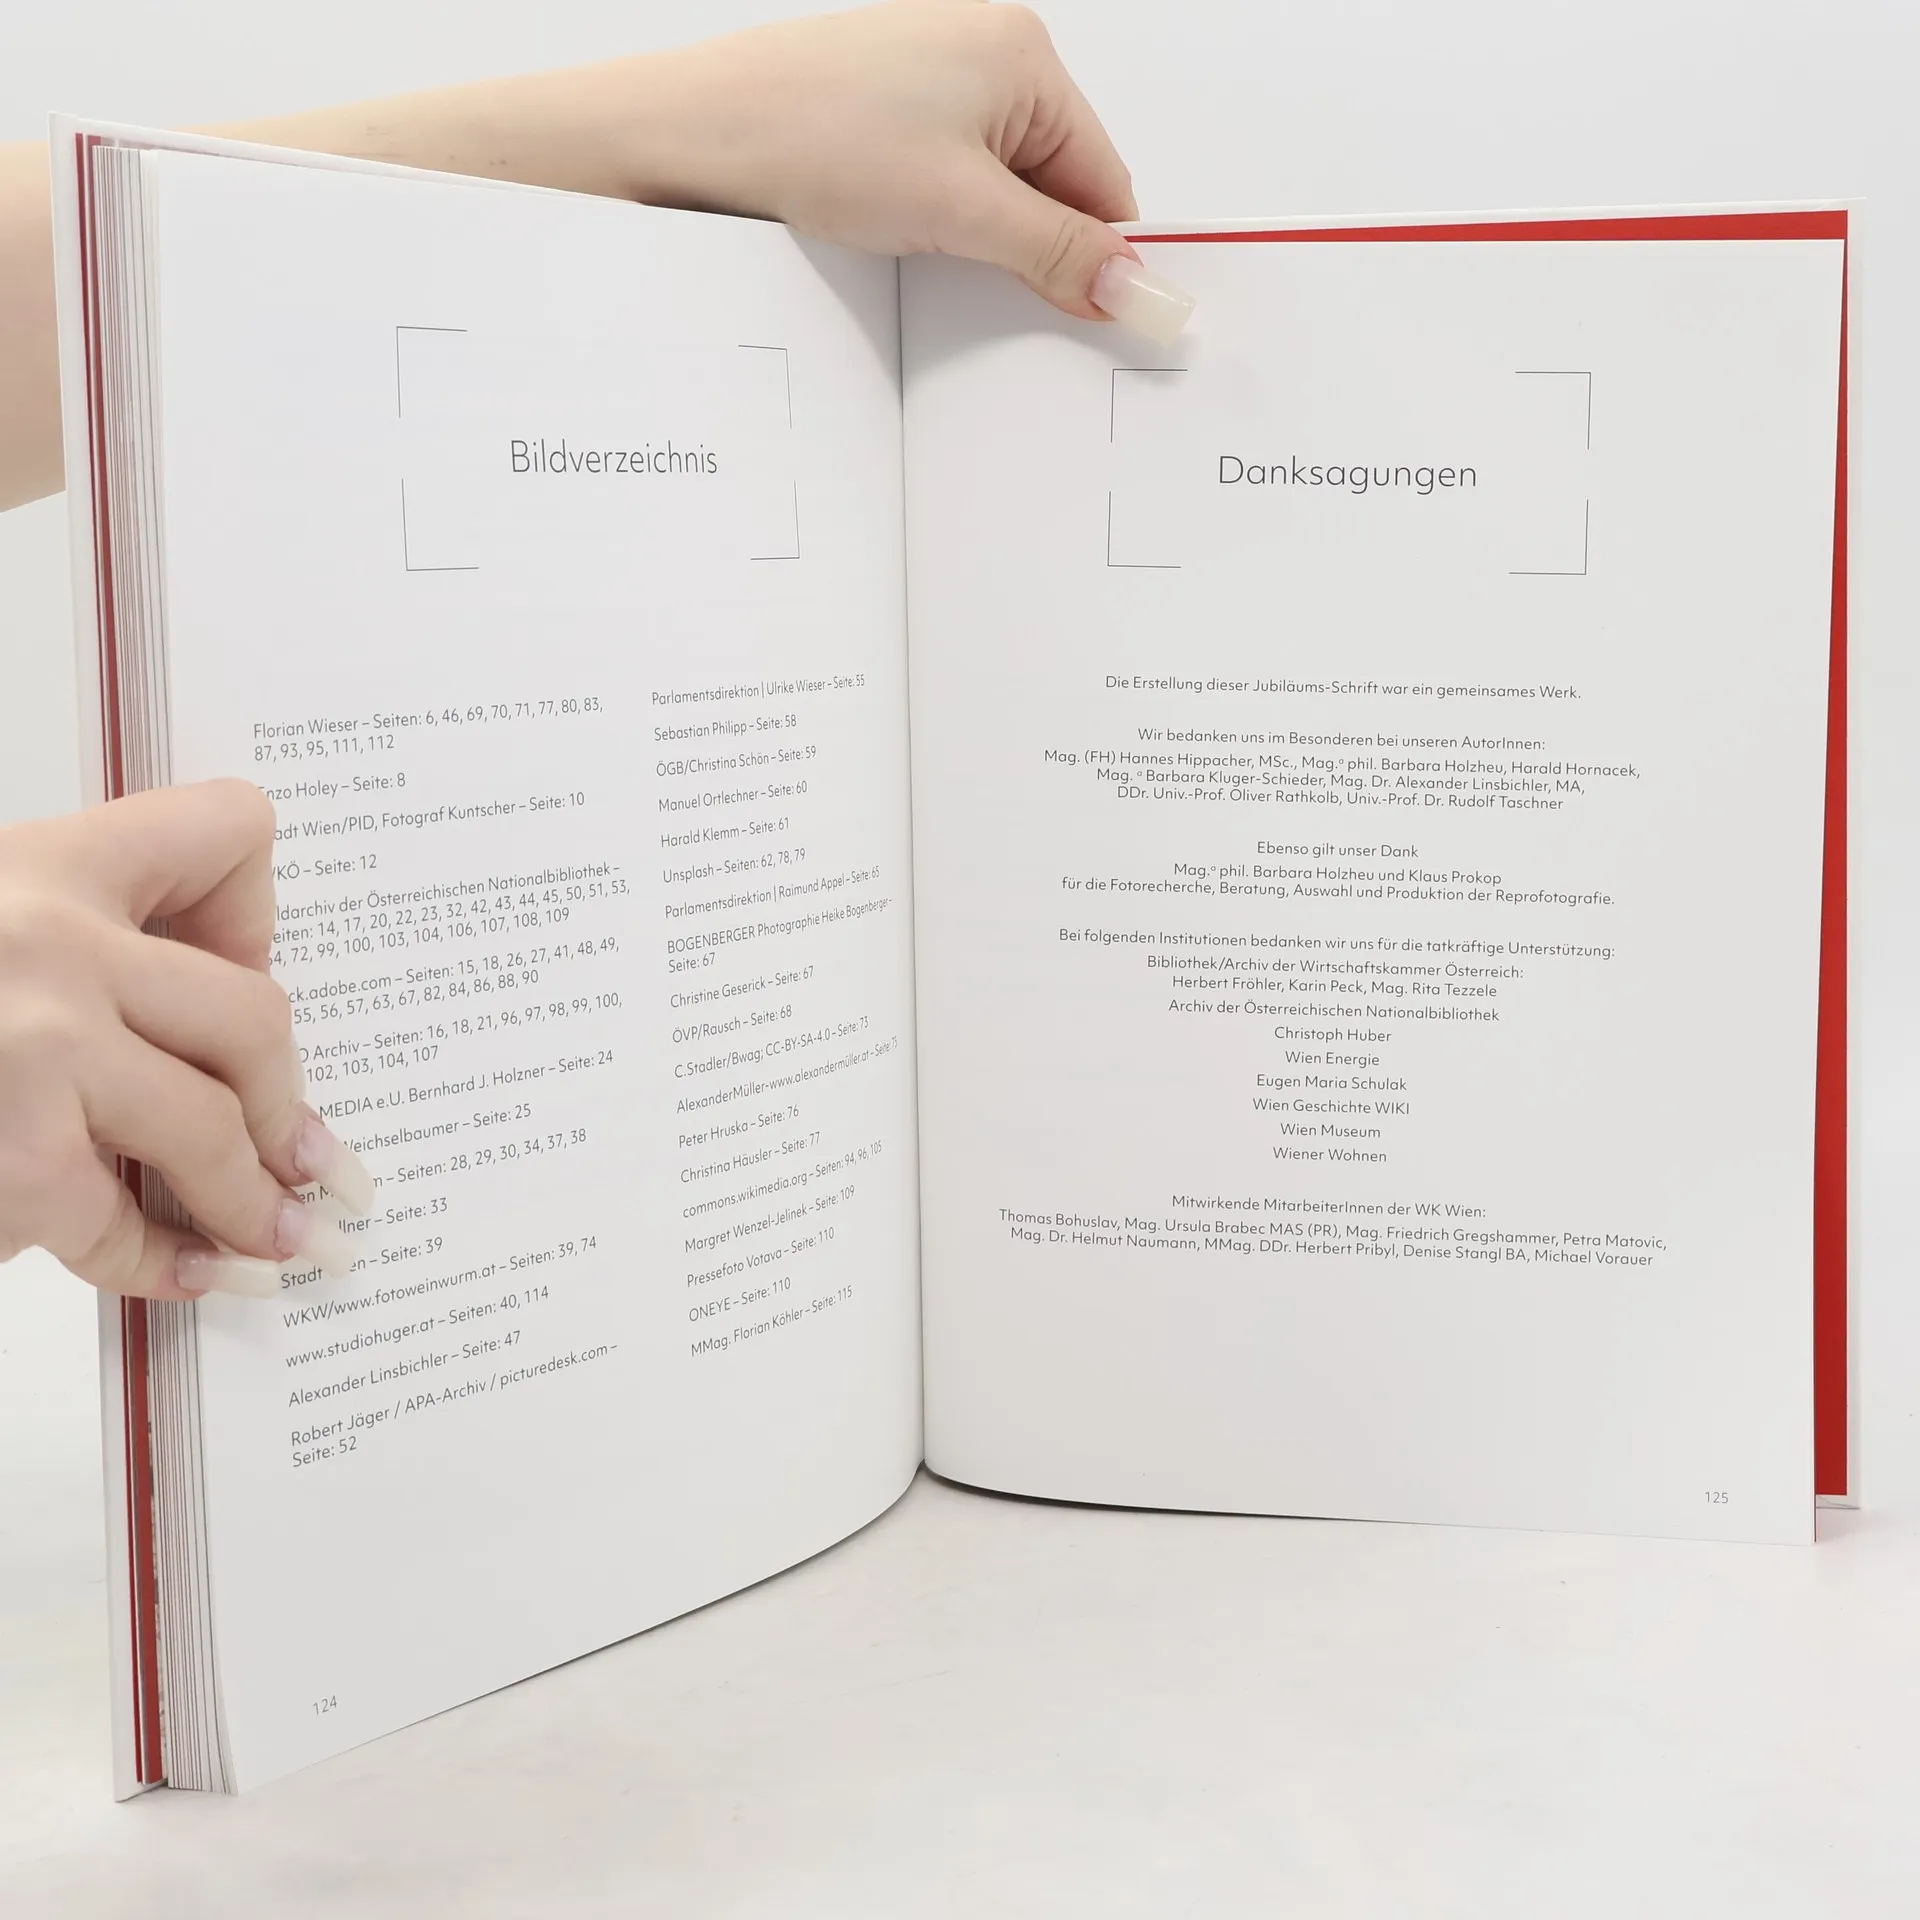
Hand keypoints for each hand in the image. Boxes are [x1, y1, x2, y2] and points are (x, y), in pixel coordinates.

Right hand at [0, 781, 373, 1298]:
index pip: (227, 831)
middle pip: (252, 1012)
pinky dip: (161, 1262)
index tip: (257, 968)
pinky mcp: (15, 1155)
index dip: (256, 904)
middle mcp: (46, 938)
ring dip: (254, 1198)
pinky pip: (123, 1218)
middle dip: (287, 1102)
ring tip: (282, 1238)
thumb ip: (80, 965)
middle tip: (310, 1159)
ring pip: (212, 1123)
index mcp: (43, 864)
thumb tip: (218, 1054)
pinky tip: (187, 1277)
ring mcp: (31, 1047)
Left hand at [618, 2, 1191, 336]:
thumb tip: (1139, 288)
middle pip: (1053, 183)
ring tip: (917, 239)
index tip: (1079, 312)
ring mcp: (934, 70)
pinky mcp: (889, 100)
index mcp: (1026, 56)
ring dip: (974, 232)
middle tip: (974, 272)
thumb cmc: (818, 138)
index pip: (1105, 180)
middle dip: (1024, 242)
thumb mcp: (964, 214)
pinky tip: (891, 222)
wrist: (700, 134)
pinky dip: (933, 211)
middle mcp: (987, 48)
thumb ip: (1061, 255)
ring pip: (996, 184)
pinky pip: (946, 171)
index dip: (1092, 256)